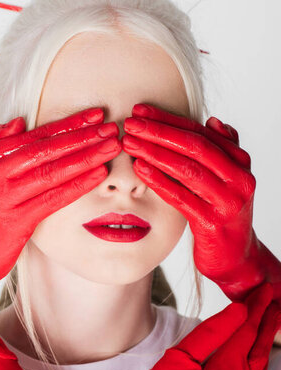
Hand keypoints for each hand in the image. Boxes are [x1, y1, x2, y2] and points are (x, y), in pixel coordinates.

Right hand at [0, 109, 119, 297]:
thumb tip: (18, 121)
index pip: (32, 136)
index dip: (66, 124)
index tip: (94, 117)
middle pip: (44, 149)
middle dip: (81, 137)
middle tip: (110, 128)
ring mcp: (2, 199)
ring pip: (51, 172)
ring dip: (85, 157)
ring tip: (111, 147)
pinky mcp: (15, 223)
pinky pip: (52, 199)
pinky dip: (77, 185)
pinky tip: (97, 175)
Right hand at [110, 281, 280, 369]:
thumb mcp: (177, 361)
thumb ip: (209, 335)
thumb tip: (237, 312)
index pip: (246, 330)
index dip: (256, 307)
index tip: (264, 288)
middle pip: (259, 345)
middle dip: (266, 319)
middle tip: (273, 298)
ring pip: (260, 361)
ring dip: (266, 337)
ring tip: (271, 318)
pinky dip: (259, 357)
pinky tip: (257, 351)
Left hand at [122, 103, 280, 305]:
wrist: (236, 258)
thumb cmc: (224, 215)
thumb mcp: (227, 180)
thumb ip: (222, 151)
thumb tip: (212, 121)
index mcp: (241, 163)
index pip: (201, 133)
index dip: (169, 120)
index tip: (141, 111)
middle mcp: (239, 179)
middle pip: (194, 147)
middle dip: (158, 132)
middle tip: (130, 123)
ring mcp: (227, 202)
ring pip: (187, 169)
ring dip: (154, 153)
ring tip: (129, 143)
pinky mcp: (212, 224)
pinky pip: (181, 197)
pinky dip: (159, 181)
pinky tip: (139, 169)